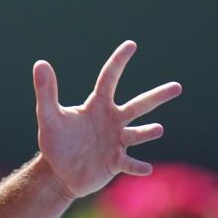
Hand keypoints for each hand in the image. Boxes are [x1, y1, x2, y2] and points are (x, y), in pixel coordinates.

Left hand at [34, 40, 181, 198]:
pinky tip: (145, 168)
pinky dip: (137, 165)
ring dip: (148, 131)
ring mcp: (116, 142)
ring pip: (138, 134)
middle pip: (138, 105)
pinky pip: (129, 163)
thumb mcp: (48, 116)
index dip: (118, 62)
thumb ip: (46, 91)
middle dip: (157, 96)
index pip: (109, 79)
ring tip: (157, 129)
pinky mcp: (116, 162)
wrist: (58, 172)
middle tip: (177, 87)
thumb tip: (40, 64)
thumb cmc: (56, 141)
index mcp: (97, 105)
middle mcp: (112, 120)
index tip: (131, 45)